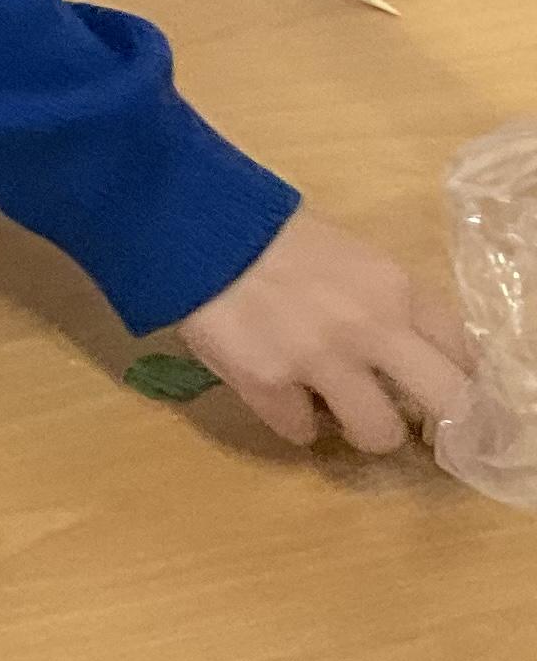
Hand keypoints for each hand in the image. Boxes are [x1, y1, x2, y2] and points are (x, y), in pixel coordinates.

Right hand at [181, 207, 470, 451]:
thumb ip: (390, 304)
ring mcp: (318, 360)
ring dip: (361, 428)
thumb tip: (410, 359)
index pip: (465, 356)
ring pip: (379, 434)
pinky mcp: (266, 383)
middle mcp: (370, 329)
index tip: (442, 392)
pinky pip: (300, 432)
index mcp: (397, 290)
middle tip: (410, 418)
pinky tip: (279, 394)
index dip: (458, 381)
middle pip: (448, 403)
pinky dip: (293, 420)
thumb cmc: (275, 237)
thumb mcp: (355, 259)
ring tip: (336, 410)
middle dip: (437, 422)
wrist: (193, 226)